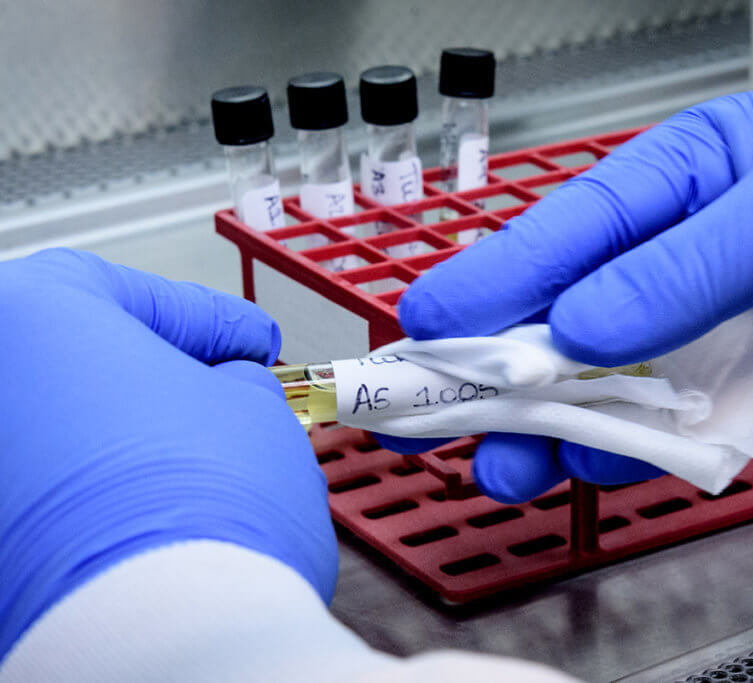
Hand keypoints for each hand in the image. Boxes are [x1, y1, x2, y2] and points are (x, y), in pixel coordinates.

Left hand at [0, 249, 336, 657]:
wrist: (161, 639)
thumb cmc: (200, 513)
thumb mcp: (255, 409)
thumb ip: (237, 380)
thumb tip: (227, 389)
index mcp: (32, 316)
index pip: (140, 295)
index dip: (215, 320)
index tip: (251, 342)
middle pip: (80, 362)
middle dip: (157, 375)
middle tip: (222, 393)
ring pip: (60, 433)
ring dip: (125, 437)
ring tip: (196, 464)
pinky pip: (44, 497)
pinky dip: (93, 496)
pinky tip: (152, 513)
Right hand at [395, 83, 752, 501]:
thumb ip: (689, 264)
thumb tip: (582, 322)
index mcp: (691, 179)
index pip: (569, 231)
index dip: (494, 279)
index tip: (427, 323)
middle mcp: (693, 263)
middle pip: (573, 319)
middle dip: (503, 366)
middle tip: (431, 408)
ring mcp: (724, 338)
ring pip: (617, 388)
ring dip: (559, 426)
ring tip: (506, 461)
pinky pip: (681, 437)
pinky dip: (638, 458)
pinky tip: (593, 469)